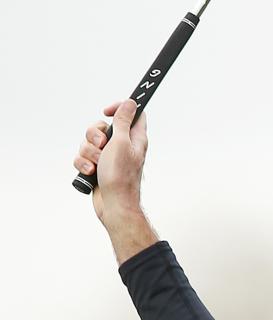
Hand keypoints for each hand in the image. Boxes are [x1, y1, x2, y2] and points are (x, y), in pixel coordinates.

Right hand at [73, 99, 148, 224]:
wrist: (114, 206)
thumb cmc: (121, 177)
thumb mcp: (122, 142)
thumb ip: (124, 121)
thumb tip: (131, 103)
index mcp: (134, 138)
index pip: (131, 113)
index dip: (119, 107)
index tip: (107, 112)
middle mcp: (122, 146)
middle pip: (102, 126)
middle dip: (95, 135)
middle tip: (102, 146)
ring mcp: (108, 158)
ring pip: (89, 142)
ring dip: (88, 152)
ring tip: (97, 164)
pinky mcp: (97, 168)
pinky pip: (82, 157)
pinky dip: (84, 164)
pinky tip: (91, 173)